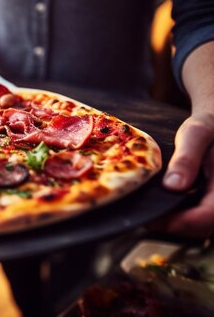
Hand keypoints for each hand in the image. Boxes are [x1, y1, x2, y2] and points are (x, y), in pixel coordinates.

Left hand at [161, 111, 213, 237]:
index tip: (154, 220)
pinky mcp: (212, 200)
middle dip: (174, 226)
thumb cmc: (209, 125)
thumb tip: (172, 186)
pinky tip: (162, 206)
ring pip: (201, 224)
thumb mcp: (196, 133)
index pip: (209, 215)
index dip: (182, 223)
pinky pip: (199, 216)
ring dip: (176, 223)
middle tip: (144, 219)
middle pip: (203, 225)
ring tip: (149, 213)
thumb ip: (187, 158)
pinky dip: (180, 216)